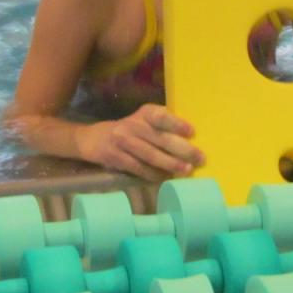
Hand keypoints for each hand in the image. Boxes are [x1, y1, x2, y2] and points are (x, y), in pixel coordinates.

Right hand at [80, 104, 204, 180]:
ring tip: (186, 171)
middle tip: (199, 159)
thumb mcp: (141, 122)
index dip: (176, 123)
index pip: (161, 116)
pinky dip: (153, 174)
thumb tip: (189, 140)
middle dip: (182, 150)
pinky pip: (138, 168)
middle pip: (160, 138)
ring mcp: (122, 141)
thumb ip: (161, 127)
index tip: (192, 132)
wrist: (92, 138)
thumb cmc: (127, 131)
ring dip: (170, 164)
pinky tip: (165, 178)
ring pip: (150, 155)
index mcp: (143, 114)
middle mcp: (132, 125)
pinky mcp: (114, 157)